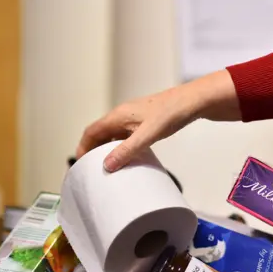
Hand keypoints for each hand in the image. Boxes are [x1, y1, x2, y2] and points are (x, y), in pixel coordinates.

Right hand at [77, 70, 240, 171]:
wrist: (192, 101)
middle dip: (93, 150)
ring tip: (108, 167)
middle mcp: (122, 115)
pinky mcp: (144, 121)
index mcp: (118, 115)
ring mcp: (133, 118)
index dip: (82, 148)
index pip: (91, 132)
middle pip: (99, 133)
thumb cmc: (172, 112)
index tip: (80, 165)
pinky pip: (125, 134)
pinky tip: (129, 156)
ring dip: (107, 149)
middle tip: (92, 169)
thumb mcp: (148, 135)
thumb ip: (127, 150)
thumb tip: (107, 165)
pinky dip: (121, 146)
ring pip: (112, 134)